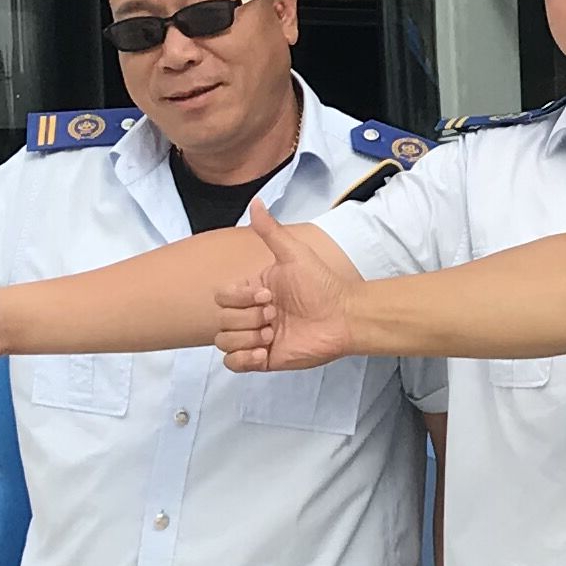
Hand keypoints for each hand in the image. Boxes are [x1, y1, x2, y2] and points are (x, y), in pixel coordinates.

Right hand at [214, 212, 362, 371]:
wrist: (344, 317)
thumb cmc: (322, 285)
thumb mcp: (295, 254)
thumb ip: (272, 231)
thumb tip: (256, 201)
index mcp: (253, 291)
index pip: (222, 296)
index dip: (240, 298)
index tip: (269, 296)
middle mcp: (250, 314)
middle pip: (221, 320)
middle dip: (246, 318)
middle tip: (274, 316)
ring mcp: (255, 337)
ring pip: (223, 342)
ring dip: (245, 338)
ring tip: (272, 334)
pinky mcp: (263, 359)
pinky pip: (233, 364)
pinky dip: (242, 359)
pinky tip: (265, 351)